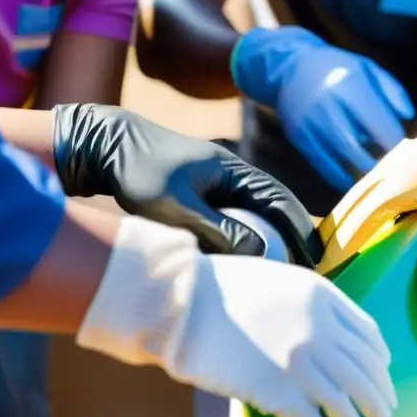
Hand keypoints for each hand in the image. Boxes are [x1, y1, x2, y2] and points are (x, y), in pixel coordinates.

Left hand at [52, 103, 320, 262]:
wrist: (104, 146)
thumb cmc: (138, 172)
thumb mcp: (177, 206)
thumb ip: (217, 229)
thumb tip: (259, 253)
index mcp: (234, 170)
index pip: (281, 202)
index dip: (300, 230)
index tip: (312, 259)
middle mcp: (232, 174)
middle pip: (275, 208)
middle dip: (292, 237)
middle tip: (304, 270)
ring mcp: (217, 183)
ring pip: (255, 214)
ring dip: (270, 238)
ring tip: (280, 270)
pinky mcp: (201, 193)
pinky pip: (234, 217)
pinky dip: (246, 236)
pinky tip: (243, 259)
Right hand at [77, 217, 396, 416]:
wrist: (184, 301)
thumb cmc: (225, 289)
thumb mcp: (284, 280)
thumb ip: (315, 304)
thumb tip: (335, 337)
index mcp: (325, 299)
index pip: (369, 338)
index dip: (379, 365)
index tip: (381, 378)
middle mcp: (321, 330)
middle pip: (365, 374)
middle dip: (378, 401)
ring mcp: (301, 362)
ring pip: (345, 403)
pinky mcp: (277, 390)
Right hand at [231, 27, 414, 191]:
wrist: (288, 68)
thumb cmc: (337, 68)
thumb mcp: (368, 69)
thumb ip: (392, 91)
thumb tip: (408, 117)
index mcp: (351, 88)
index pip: (381, 126)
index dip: (396, 142)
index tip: (404, 147)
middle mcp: (330, 108)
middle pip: (361, 149)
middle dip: (380, 163)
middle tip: (392, 167)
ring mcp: (312, 126)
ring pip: (342, 161)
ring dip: (362, 172)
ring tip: (375, 174)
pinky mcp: (300, 139)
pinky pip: (323, 166)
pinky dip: (340, 176)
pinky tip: (351, 179)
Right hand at [317, 96, 416, 323]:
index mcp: (391, 186)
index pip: (350, 228)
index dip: (335, 257)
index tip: (325, 281)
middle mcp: (388, 171)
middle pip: (348, 210)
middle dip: (335, 240)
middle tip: (331, 272)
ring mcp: (402, 161)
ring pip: (365, 198)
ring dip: (354, 224)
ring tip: (351, 253)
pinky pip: (384, 190)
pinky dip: (376, 211)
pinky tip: (387, 228)